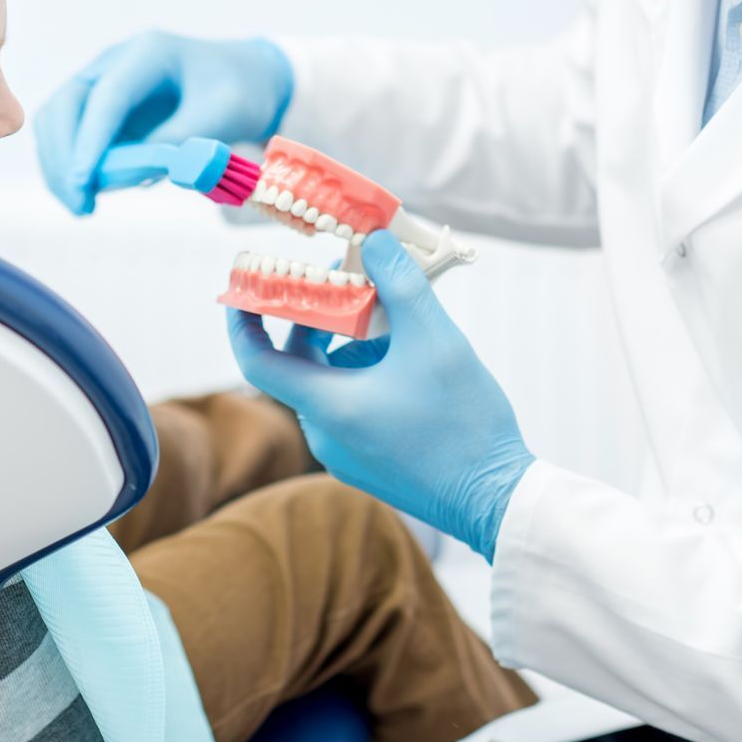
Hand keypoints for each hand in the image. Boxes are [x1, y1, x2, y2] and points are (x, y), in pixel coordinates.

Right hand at [34, 32, 293, 214]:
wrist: (241, 80)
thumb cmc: (236, 92)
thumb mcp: (223, 116)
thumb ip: (181, 141)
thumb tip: (133, 172)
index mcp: (149, 53)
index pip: (107, 96)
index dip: (91, 140)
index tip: (84, 182)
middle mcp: (114, 63)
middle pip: (66, 104)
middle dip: (65, 157)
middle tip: (80, 203)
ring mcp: (101, 84)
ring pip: (55, 120)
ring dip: (58, 165)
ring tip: (82, 206)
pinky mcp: (96, 109)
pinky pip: (66, 135)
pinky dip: (67, 165)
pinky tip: (86, 193)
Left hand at [226, 231, 534, 561]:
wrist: (498, 500)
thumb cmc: (466, 423)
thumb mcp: (435, 338)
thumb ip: (400, 283)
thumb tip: (375, 241)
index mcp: (328, 407)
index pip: (257, 360)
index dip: (243, 319)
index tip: (245, 284)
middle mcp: (325, 434)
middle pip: (299, 364)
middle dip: (318, 316)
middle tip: (344, 278)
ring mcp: (345, 454)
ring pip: (328, 384)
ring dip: (348, 345)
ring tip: (391, 318)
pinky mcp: (367, 463)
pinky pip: (348, 407)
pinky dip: (363, 375)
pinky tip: (404, 359)